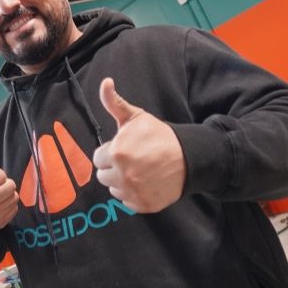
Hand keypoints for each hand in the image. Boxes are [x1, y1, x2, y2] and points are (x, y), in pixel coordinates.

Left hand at [93, 78, 186, 212]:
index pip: (98, 158)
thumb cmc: (159, 136)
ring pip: (113, 189)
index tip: (125, 148)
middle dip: (113, 167)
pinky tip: (145, 182)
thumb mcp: (136, 116)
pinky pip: (127, 201)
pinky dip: (133, 194)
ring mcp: (133, 192)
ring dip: (121, 181)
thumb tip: (105, 82)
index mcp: (116, 153)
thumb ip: (115, 103)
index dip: (110, 151)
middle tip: (132, 160)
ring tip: (139, 170)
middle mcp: (122, 175)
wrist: (188, 157)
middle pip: (103, 176)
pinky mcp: (142, 205)